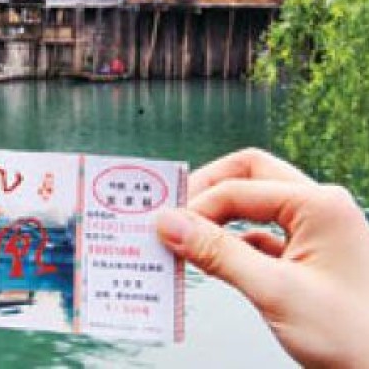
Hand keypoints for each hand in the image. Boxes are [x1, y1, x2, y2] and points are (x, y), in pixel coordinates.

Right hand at [156, 148, 368, 367]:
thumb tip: (168, 223)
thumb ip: (218, 253)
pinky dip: (232, 243)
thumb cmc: (352, 337)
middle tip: (172, 214)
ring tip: (184, 238)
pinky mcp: (309, 258)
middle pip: (248, 177)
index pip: (239, 189)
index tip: (163, 229)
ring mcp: (317, 232)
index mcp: (320, 206)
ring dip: (218, 217)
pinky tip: (211, 262)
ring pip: (254, 204)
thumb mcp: (275, 292)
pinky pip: (261, 235)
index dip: (196, 207)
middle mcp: (320, 209)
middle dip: (206, 192)